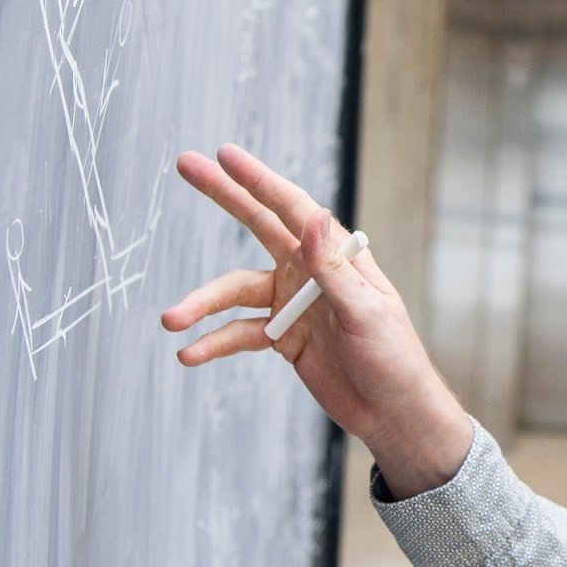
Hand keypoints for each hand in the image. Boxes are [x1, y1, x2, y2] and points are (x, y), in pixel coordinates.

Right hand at [160, 144, 472, 496]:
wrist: (392, 412)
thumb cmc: (394, 359)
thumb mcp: (367, 313)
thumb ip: (333, 270)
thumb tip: (313, 217)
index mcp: (335, 257)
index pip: (292, 209)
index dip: (257, 180)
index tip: (224, 154)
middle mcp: (309, 273)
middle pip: (257, 226)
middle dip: (222, 196)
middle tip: (186, 165)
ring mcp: (292, 304)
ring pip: (236, 292)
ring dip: (202, 304)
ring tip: (171, 318)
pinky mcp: (283, 338)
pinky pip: (239, 333)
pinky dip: (213, 342)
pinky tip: (190, 354)